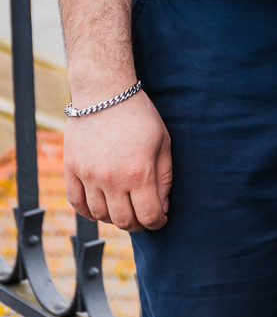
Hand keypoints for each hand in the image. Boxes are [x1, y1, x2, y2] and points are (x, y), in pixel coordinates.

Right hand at [65, 90, 171, 232]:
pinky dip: (89, 211)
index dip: (158, 222)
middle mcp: (112, 179)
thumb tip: (162, 206)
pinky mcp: (71, 170)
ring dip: (114, 217)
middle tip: (143, 216)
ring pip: (100, 215)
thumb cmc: (139, 115)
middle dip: (138, 224)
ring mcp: (89, 176)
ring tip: (123, 206)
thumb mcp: (163, 142)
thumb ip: (164, 177)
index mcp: (139, 173)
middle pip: (124, 221)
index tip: (161, 219)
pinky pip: (77, 204)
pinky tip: (100, 205)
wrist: (105, 93)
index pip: (149, 216)